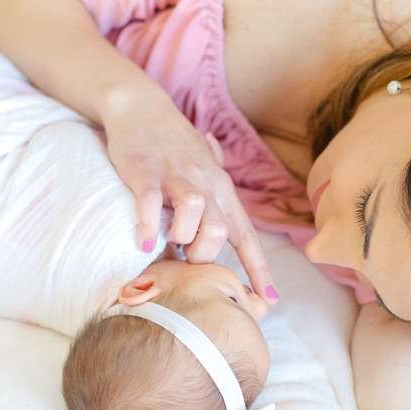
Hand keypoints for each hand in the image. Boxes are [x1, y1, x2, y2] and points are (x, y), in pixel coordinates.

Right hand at [101, 90, 277, 300]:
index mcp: (222, 189)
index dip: (258, 269)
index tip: (268, 301)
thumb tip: (223, 235)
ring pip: (193, 213)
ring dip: (180, 237)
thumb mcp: (206, 172)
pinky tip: (142, 242)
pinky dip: (147, 225)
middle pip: (219, 229)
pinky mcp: (145, 171)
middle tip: (185, 256)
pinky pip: (150, 202)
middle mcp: (205, 183)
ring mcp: (175, 176)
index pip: (245, 234)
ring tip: (165, 243)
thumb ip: (216, 202)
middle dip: (204, 254)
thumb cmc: (176, 145)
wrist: (143, 108)